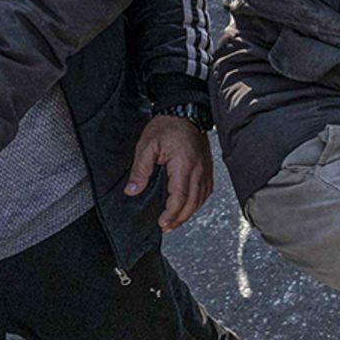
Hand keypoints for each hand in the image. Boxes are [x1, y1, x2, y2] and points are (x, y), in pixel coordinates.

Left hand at [127, 114, 213, 229]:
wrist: (185, 112)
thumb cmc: (167, 126)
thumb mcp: (147, 146)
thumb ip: (140, 170)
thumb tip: (132, 191)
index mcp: (183, 165)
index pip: (179, 197)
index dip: (171, 213)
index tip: (162, 223)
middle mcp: (198, 169)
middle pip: (192, 202)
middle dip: (180, 218)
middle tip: (167, 227)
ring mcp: (205, 169)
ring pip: (201, 199)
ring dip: (189, 213)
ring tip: (176, 221)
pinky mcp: (207, 168)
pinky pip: (206, 191)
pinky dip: (198, 202)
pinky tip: (190, 206)